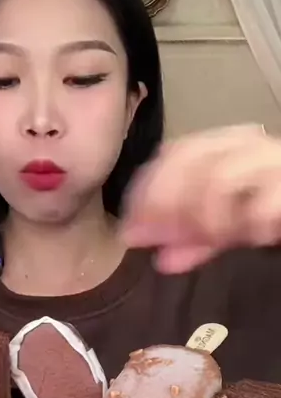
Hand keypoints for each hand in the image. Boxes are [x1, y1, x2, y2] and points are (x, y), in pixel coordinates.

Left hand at [121, 124, 280, 271]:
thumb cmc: (274, 213)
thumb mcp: (230, 226)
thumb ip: (195, 237)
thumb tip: (154, 253)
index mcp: (226, 147)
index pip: (174, 153)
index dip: (148, 190)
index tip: (132, 230)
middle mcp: (249, 144)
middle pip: (192, 160)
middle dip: (167, 204)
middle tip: (162, 243)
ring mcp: (274, 160)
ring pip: (221, 176)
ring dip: (206, 216)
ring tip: (213, 240)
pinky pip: (265, 201)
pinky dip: (254, 219)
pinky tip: (256, 237)